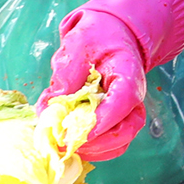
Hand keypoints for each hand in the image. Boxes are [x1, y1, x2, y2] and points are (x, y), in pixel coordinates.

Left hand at [44, 3, 148, 161]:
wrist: (112, 32)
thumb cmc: (97, 35)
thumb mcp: (78, 43)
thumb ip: (66, 74)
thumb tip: (50, 109)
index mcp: (128, 72)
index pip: (124, 99)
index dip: (104, 119)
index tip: (78, 130)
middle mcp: (133, 96)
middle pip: (127, 128)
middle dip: (96, 142)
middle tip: (64, 142)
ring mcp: (126, 111)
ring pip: (120, 142)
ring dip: (92, 150)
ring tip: (63, 144)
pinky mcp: (116, 119)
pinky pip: (110, 144)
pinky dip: (90, 148)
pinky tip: (68, 140)